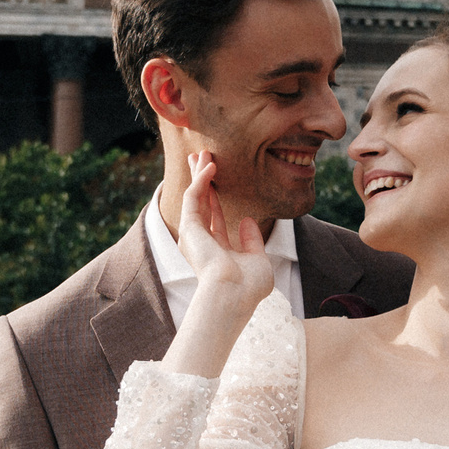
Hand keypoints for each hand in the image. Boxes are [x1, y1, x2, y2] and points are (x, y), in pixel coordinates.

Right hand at [176, 150, 271, 317]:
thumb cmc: (248, 287)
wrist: (234, 295)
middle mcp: (201, 243)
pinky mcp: (189, 228)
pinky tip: (210, 166)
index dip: (215, 199)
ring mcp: (193, 236)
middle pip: (200, 205)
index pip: (214, 219)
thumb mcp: (258, 261)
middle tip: (201, 160)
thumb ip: (252, 241)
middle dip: (201, 182)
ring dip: (199, 175)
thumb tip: (247, 220)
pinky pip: (194, 197)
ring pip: (194, 197)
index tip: (218, 180)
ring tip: (205, 154)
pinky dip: (201, 180)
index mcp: (216, 252)